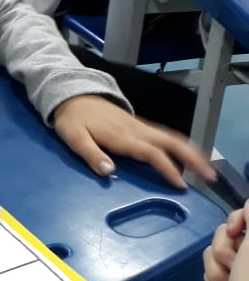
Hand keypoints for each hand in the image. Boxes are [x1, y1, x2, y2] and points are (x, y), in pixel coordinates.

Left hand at [52, 95, 215, 188]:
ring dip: (190, 151)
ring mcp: (139, 126)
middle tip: (209, 174)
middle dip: (192, 157)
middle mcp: (136, 130)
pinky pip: (164, 135)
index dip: (167, 168)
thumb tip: (110, 172)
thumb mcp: (74, 138)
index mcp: (122, 136)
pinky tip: (185, 154)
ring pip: (171, 137)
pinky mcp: (138, 125)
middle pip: (171, 142)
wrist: (73, 96)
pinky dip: (179, 145)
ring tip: (205, 167)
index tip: (180, 184)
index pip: (151, 153)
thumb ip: (91, 154)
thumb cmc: (72, 120)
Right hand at [218, 204, 248, 280]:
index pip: (243, 214)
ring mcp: (241, 269)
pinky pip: (209, 269)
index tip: (234, 231)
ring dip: (217, 269)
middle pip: (223, 233)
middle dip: (223, 250)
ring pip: (213, 252)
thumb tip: (247, 205)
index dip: (234, 220)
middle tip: (235, 266)